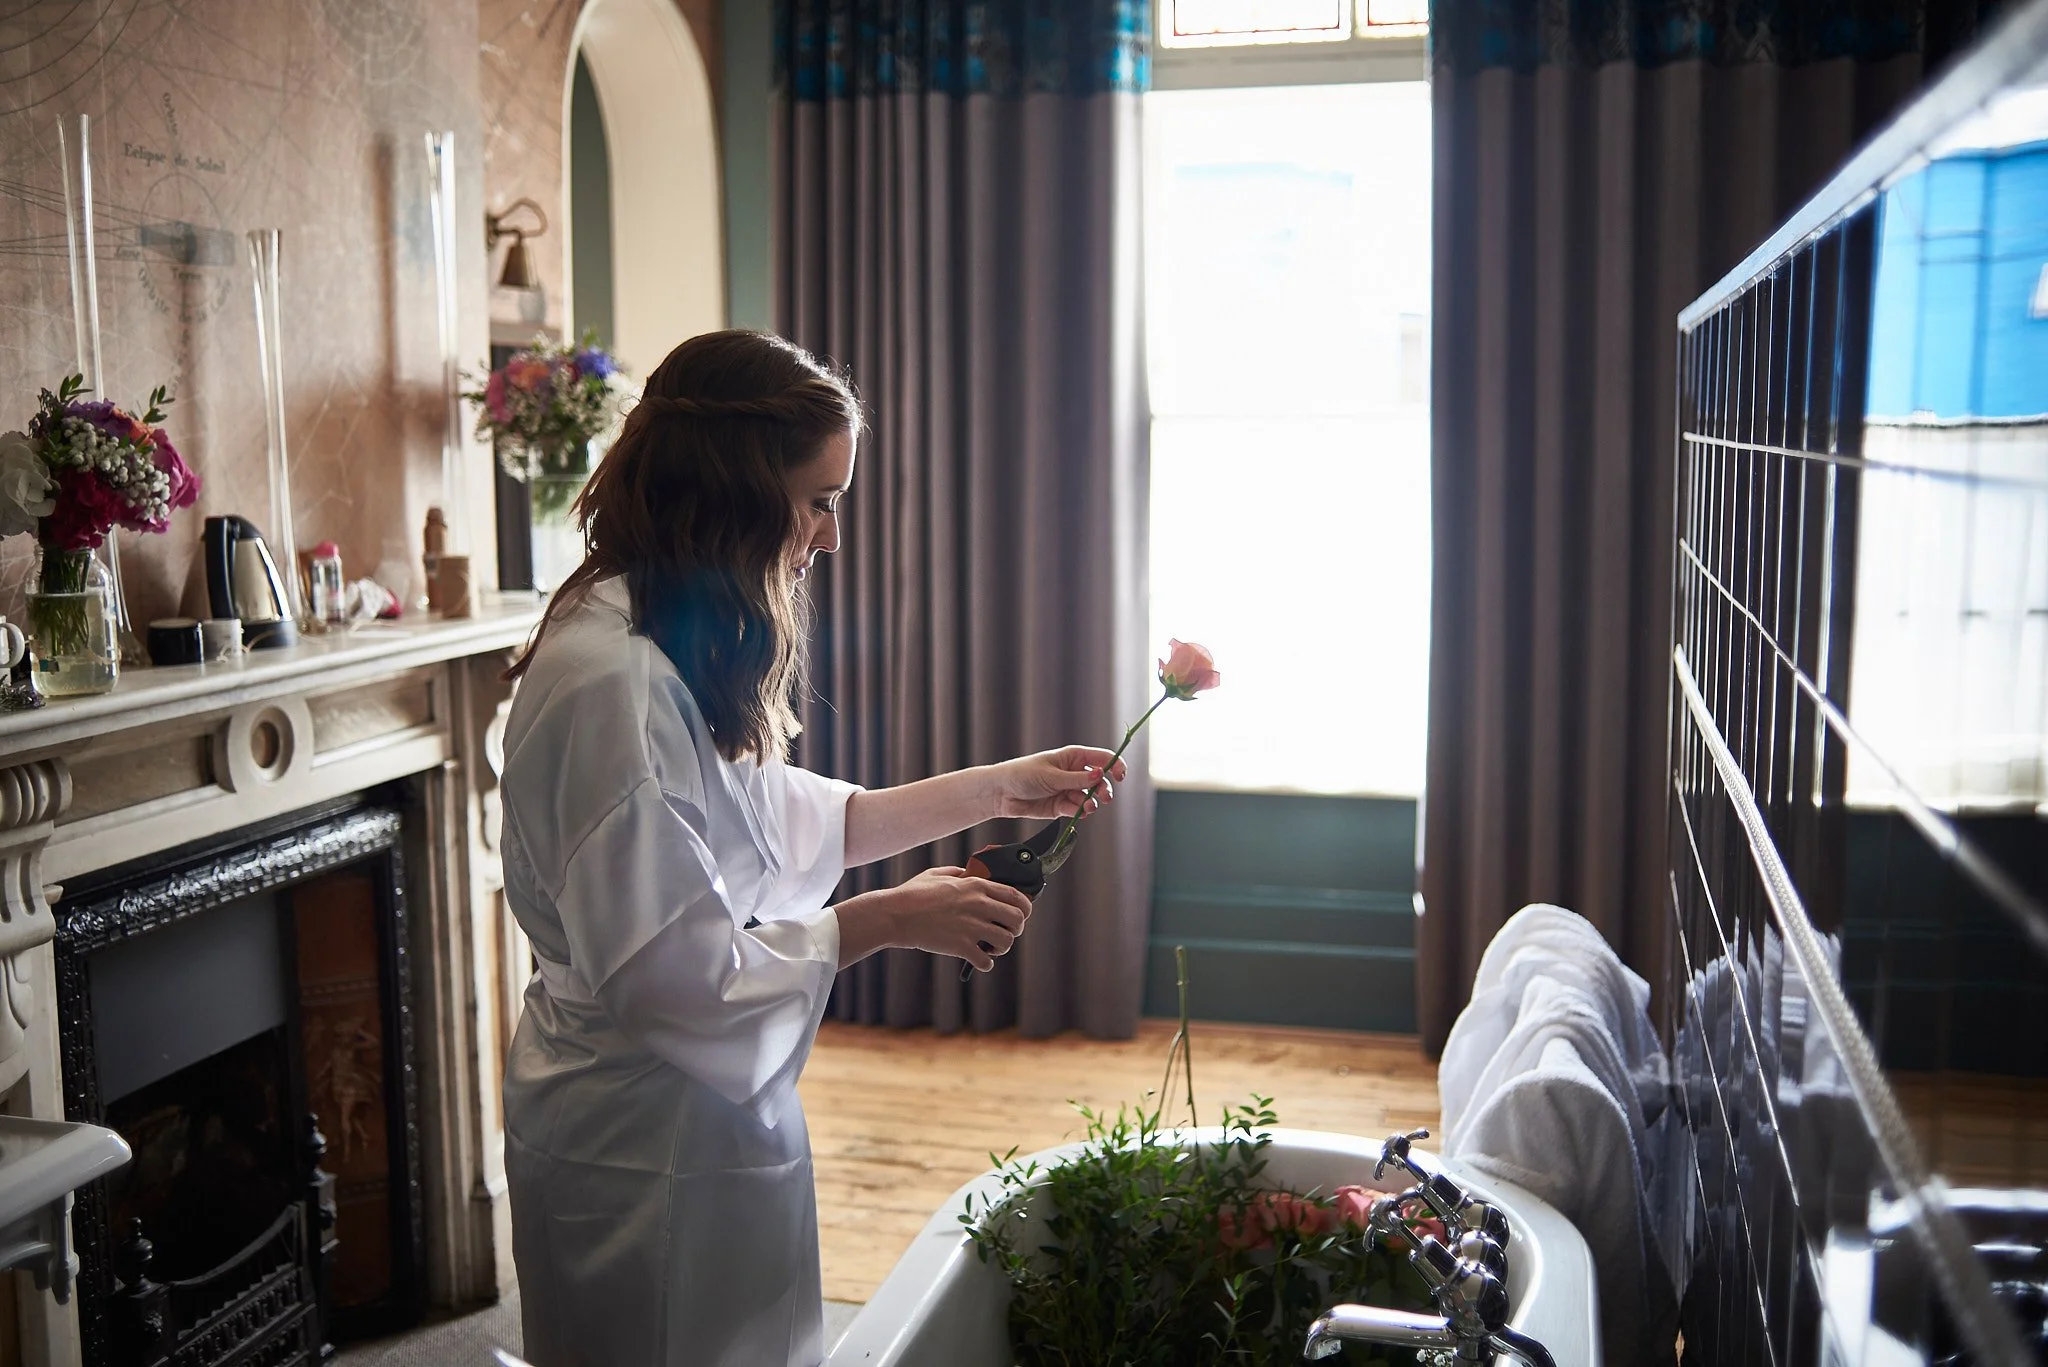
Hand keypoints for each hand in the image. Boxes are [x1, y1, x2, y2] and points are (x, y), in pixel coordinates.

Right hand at [836, 867, 1033, 970]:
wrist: (895, 915)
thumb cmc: (912, 894)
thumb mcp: (937, 874)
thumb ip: (958, 873)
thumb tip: (969, 875)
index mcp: (976, 885)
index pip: (1016, 896)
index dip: (1025, 908)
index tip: (1021, 915)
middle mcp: (978, 904)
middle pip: (1018, 920)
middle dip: (1015, 929)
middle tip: (1005, 933)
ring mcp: (971, 926)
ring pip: (1007, 941)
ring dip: (1002, 947)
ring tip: (991, 948)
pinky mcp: (961, 946)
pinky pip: (987, 961)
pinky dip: (985, 964)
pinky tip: (978, 960)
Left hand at [987, 746, 1125, 821]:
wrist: (1002, 793)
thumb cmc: (1023, 775)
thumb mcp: (1051, 776)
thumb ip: (1076, 778)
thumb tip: (1100, 775)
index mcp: (1073, 757)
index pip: (1102, 758)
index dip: (1115, 765)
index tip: (1121, 776)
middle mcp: (1074, 773)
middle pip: (1100, 780)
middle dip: (1104, 789)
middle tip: (1104, 797)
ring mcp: (1069, 790)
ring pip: (1090, 797)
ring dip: (1092, 803)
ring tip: (1087, 807)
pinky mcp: (1062, 806)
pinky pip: (1078, 809)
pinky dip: (1079, 812)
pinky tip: (1076, 812)